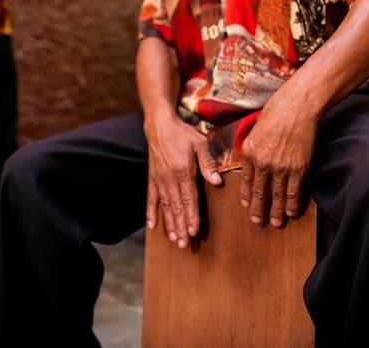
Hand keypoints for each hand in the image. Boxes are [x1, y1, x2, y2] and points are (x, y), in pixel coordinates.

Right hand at [144, 111, 221, 247]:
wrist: (159, 125)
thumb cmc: (183, 134)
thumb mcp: (200, 144)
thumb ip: (208, 163)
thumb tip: (217, 182)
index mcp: (183, 172)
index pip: (189, 199)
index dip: (192, 216)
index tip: (194, 231)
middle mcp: (169, 179)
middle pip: (177, 207)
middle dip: (181, 226)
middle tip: (184, 244)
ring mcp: (159, 180)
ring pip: (165, 207)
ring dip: (170, 224)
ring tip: (174, 239)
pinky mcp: (152, 178)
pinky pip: (151, 199)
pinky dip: (151, 213)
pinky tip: (153, 226)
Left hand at [239, 100, 316, 226]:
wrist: (297, 107)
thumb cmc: (277, 112)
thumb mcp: (255, 130)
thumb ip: (252, 147)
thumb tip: (251, 160)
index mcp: (249, 153)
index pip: (245, 180)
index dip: (246, 195)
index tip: (246, 205)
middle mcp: (262, 163)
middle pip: (259, 192)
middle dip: (258, 209)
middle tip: (257, 221)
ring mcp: (280, 168)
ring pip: (277, 195)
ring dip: (276, 211)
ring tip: (276, 223)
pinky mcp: (298, 169)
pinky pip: (294, 191)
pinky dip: (292, 204)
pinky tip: (291, 212)